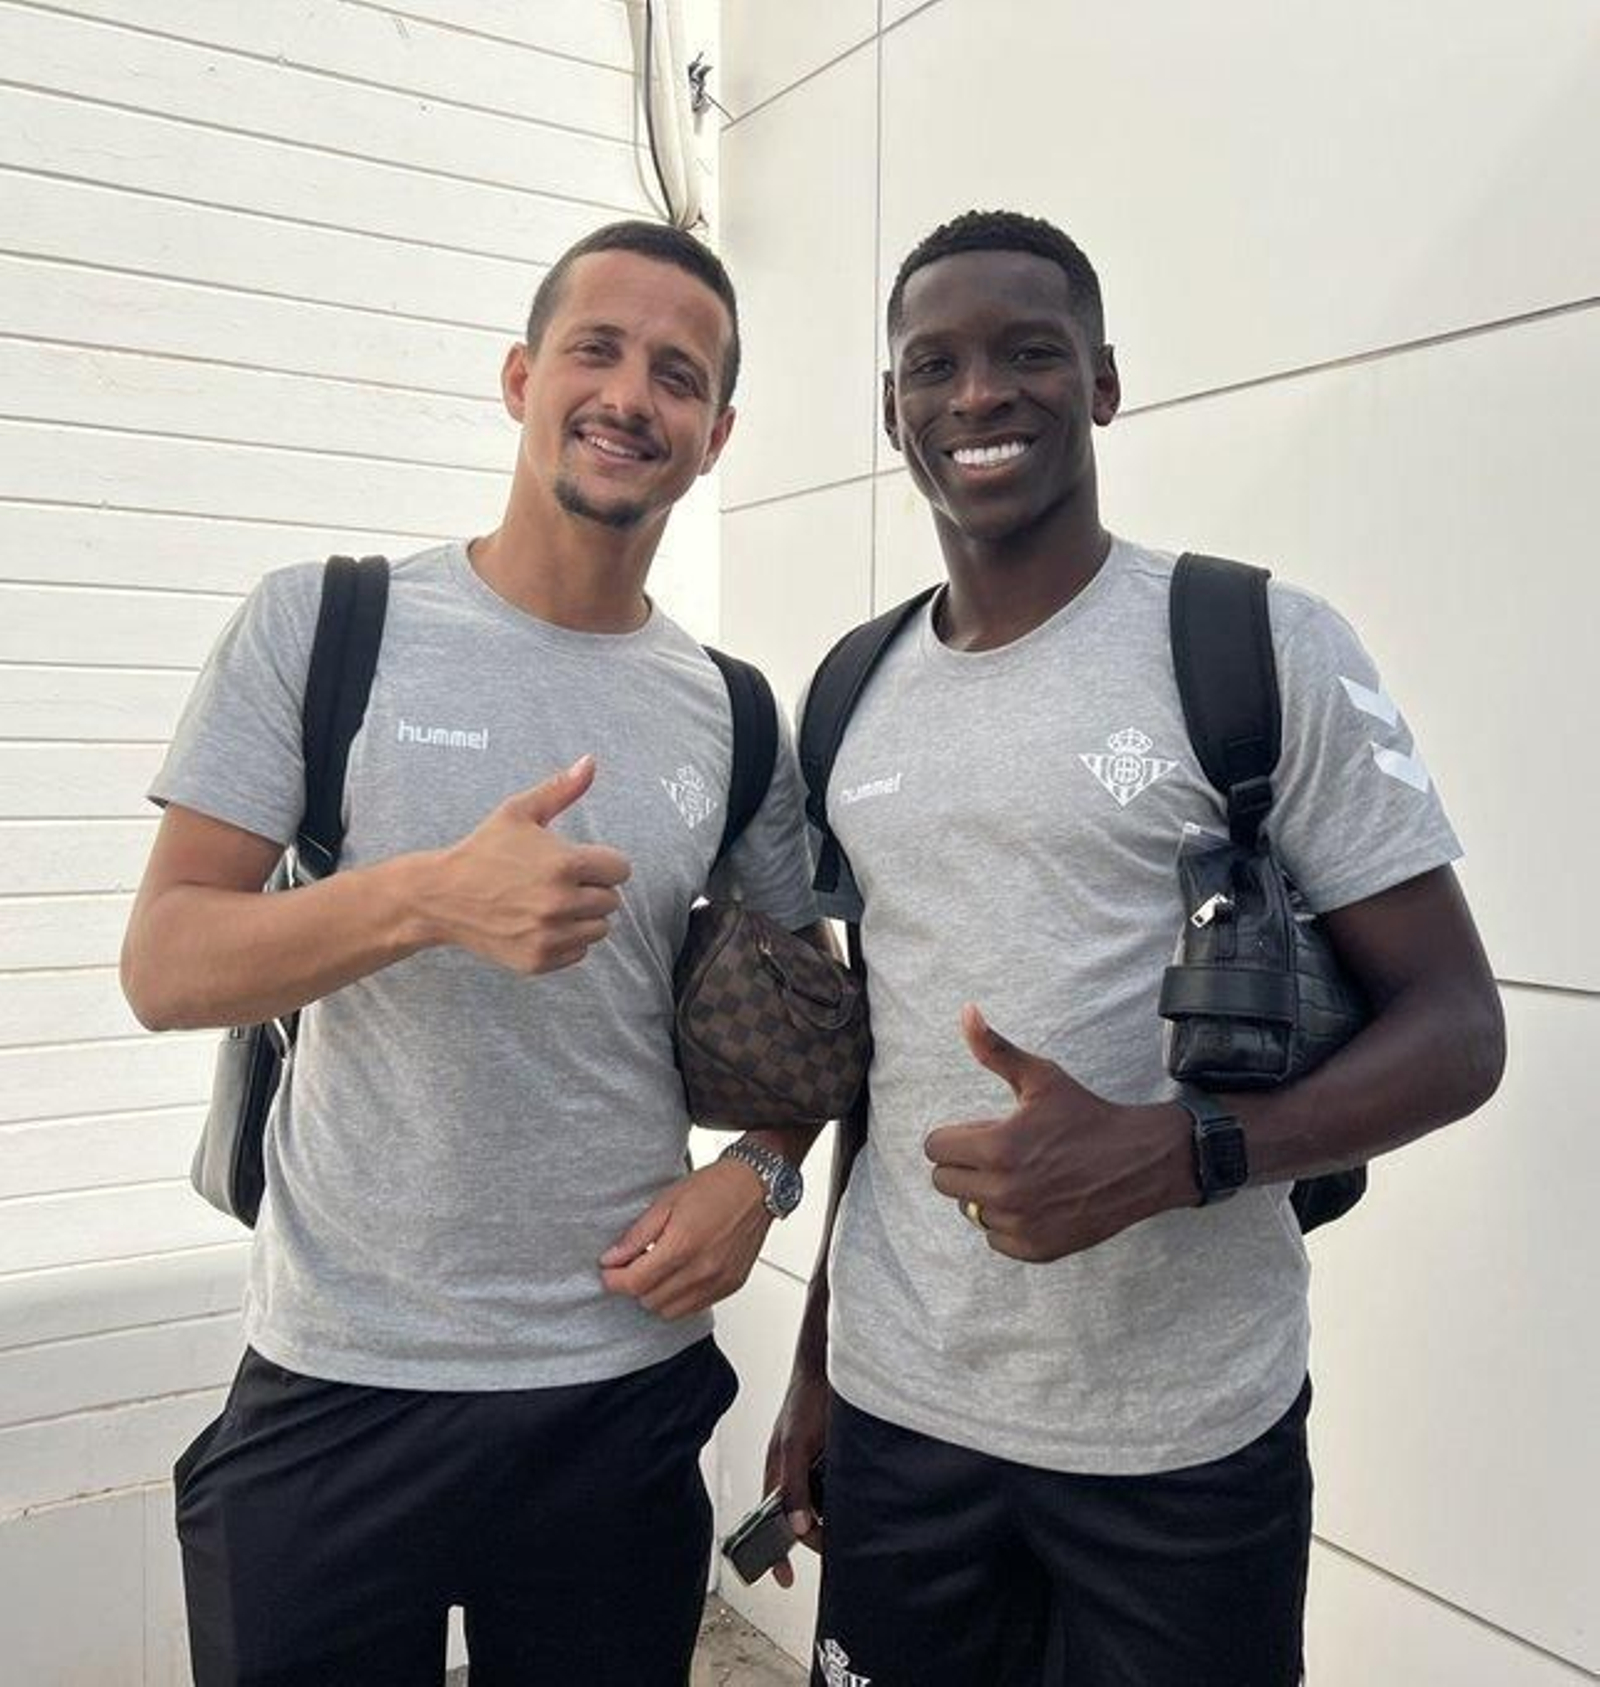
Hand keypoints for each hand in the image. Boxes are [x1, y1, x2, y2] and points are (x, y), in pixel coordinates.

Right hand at [423, 755, 631, 973]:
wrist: (441, 896)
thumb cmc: (484, 849)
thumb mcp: (519, 812)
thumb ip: (561, 789)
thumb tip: (591, 761)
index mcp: (565, 864)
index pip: (620, 870)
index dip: (604, 864)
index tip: (582, 863)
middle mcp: (561, 903)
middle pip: (612, 901)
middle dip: (593, 890)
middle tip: (561, 882)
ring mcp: (549, 935)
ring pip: (599, 930)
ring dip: (584, 917)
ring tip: (552, 902)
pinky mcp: (538, 959)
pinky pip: (579, 953)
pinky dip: (567, 940)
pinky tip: (541, 923)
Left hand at [599, 1158, 771, 1319]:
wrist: (756, 1186)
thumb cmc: (715, 1187)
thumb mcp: (666, 1201)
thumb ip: (637, 1235)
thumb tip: (613, 1258)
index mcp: (683, 1245)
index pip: (635, 1283)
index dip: (614, 1280)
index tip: (610, 1271)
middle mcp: (702, 1269)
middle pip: (649, 1300)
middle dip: (635, 1285)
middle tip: (634, 1265)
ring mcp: (718, 1281)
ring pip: (670, 1311)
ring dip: (656, 1295)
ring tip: (658, 1269)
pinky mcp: (730, 1286)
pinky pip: (694, 1308)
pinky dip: (680, 1298)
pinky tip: (680, 1274)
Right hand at [763, 1363, 829, 1587]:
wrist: (830, 1368)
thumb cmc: (803, 1400)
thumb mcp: (795, 1445)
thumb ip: (794, 1486)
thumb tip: (798, 1527)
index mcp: (776, 1473)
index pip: (771, 1522)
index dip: (774, 1551)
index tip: (784, 1579)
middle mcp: (793, 1473)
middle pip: (797, 1519)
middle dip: (811, 1537)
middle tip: (833, 1549)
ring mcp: (812, 1466)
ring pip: (818, 1506)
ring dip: (829, 1519)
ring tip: (847, 1528)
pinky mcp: (832, 1459)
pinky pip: (835, 1490)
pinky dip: (842, 1500)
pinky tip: (856, 1502)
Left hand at [923, 1004, 1193, 1262]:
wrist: (1140, 1162)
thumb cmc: (1086, 1115)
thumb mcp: (1041, 1077)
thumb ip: (995, 1049)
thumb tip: (966, 1011)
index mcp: (998, 1147)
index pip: (934, 1149)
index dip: (954, 1136)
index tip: (979, 1131)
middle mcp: (1003, 1191)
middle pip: (944, 1182)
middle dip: (964, 1163)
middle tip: (998, 1152)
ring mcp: (1019, 1224)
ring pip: (970, 1210)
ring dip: (985, 1194)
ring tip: (1020, 1175)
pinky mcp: (1035, 1248)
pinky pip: (994, 1237)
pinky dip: (1007, 1222)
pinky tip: (1034, 1200)